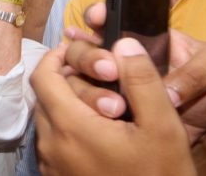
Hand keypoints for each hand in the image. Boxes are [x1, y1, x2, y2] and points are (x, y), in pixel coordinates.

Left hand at [32, 39, 195, 175]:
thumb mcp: (162, 127)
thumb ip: (141, 81)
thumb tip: (122, 41)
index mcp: (69, 126)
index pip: (43, 76)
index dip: (58, 58)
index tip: (78, 51)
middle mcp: (50, 145)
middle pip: (45, 97)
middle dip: (69, 82)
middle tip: (100, 81)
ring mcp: (51, 165)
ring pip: (49, 120)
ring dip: (69, 107)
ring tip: (105, 109)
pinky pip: (54, 143)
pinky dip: (69, 130)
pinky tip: (100, 135)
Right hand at [63, 3, 205, 142]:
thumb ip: (199, 69)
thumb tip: (168, 92)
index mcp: (142, 37)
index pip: (112, 18)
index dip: (100, 14)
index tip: (99, 18)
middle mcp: (118, 56)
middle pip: (86, 46)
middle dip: (89, 54)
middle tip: (109, 70)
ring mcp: (108, 81)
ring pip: (77, 72)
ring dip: (84, 82)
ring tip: (110, 103)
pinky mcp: (104, 107)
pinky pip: (80, 99)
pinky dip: (76, 98)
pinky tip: (75, 100)